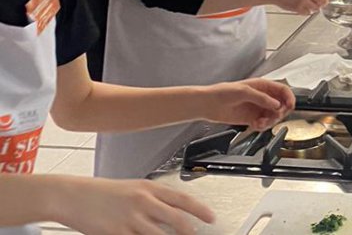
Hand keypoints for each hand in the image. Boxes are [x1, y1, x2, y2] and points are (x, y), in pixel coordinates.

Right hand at [57, 177, 214, 234]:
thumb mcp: (132, 188)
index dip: (200, 210)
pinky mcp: (116, 233)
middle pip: (177, 220)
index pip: (183, 199)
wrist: (72, 195)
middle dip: (191, 232)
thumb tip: (173, 211)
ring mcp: (130, 219)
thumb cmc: (101, 192)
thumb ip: (153, 200)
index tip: (211, 217)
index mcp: (148, 188)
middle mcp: (142, 202)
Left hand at [200, 78, 294, 129]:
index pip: (283, 90)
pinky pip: (264, 124)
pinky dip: (262, 126)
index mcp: (262, 86)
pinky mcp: (252, 118)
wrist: (208, 104)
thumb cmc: (222, 92)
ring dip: (270, 121)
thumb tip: (276, 104)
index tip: (290, 106)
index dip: (289, 97)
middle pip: (281, 105)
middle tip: (274, 116)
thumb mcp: (244, 91)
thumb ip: (261, 97)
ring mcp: (257, 108)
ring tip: (261, 123)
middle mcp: (262, 97)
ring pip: (273, 116)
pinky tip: (255, 125)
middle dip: (280, 112)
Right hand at [265, 0, 329, 13]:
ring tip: (310, 5)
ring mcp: (303, 0)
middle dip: (324, 2)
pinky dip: (307, 11)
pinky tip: (303, 7)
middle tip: (321, 3)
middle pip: (324, 0)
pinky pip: (308, 13)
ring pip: (317, 8)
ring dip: (315, 8)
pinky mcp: (298, 8)